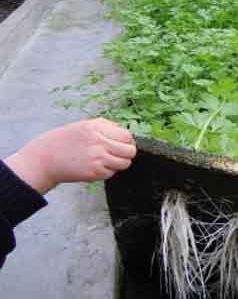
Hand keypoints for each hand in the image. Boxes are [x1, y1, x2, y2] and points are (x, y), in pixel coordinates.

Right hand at [4, 118, 136, 193]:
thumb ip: (107, 126)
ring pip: (125, 163)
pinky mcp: (95, 172)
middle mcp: (98, 142)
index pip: (126, 135)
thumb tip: (127, 134)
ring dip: (119, 163)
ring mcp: (97, 158)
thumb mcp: (85, 125)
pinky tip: (96, 166)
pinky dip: (108, 171)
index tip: (123, 144)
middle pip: (130, 151)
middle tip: (119, 154)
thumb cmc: (66, 141)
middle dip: (127, 153)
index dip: (128, 141)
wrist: (45, 159)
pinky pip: (112, 173)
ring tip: (108, 160)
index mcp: (96, 128)